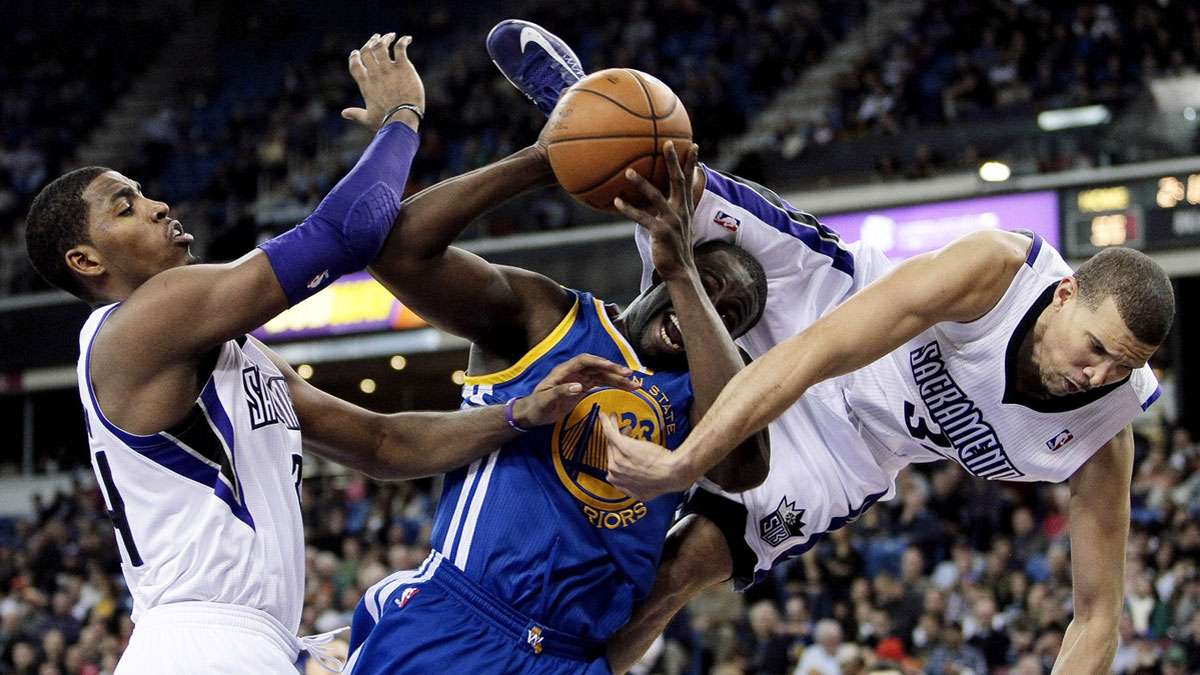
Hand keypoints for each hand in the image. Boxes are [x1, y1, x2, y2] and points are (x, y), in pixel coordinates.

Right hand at [342, 33, 425, 130]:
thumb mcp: (368, 119)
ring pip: (381, 46)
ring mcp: (388, 69)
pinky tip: (408, 39)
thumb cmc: (385, 121)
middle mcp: (374, 73)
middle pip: (367, 51)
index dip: (354, 57)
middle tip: (376, 38)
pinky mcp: (403, 67)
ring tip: (390, 35)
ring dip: (385, 39)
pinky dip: (403, 41)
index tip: (356, 52)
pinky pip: (400, 48)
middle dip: (370, 43)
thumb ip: (356, 114)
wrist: (402, 118)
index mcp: (365, 84)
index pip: (355, 65)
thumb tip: (343, 114)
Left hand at [513, 354, 635, 427]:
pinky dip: (614, 385)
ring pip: (602, 375)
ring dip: (618, 379)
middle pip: (597, 367)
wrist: (533, 413)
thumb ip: (561, 392)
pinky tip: (626, 388)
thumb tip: (578, 386)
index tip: (610, 366)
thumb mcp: (546, 400)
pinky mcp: (584, 386)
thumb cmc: (537, 406)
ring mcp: (580, 378)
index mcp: (563, 371)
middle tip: (630, 375)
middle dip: (614, 370)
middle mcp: (574, 372)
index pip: (583, 361)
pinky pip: (602, 383)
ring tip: (635, 385)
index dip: (597, 362)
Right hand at [600, 413, 695, 500]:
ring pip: (612, 439)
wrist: (670, 474)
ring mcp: (617, 457)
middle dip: (620, 441)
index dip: (621, 454)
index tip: (629, 449)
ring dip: (614, 429)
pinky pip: (610, 431)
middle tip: (628, 434)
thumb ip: (635, 485)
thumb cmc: (663, 480)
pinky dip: (607, 422)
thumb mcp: (644, 488)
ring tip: (621, 424)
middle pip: (612, 451)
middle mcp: (614, 471)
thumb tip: (636, 481)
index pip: (615, 464)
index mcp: (618, 482)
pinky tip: (606, 416)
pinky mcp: (622, 445)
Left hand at [612, 141, 698, 280]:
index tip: (692, 145)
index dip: (691, 163)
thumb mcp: (679, 226)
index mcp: (686, 208)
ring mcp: (672, 221)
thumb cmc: (675, 248)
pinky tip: (616, 201)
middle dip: (673, 161)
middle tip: (668, 142)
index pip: (690, 181)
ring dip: (642, 183)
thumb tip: (659, 200)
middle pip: (678, 181)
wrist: (681, 271)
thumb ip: (673, 211)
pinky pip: (642, 217)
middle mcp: (682, 211)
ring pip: (656, 197)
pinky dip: (629, 209)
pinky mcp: (661, 232)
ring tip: (628, 172)